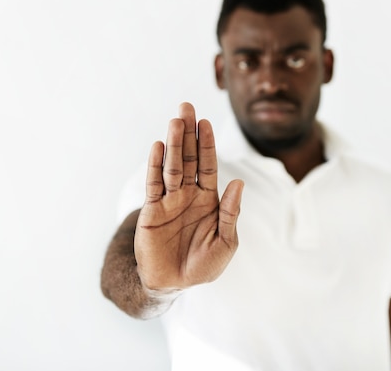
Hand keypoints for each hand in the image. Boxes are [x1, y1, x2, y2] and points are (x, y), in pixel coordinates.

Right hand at [134, 102, 243, 291]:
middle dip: (188, 134)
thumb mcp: (226, 242)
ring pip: (172, 166)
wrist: (173, 283)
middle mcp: (188, 195)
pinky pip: (154, 185)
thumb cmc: (202, 265)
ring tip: (175, 121)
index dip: (207, 144)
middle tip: (186, 107)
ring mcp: (169, 201)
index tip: (206, 122)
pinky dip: (155, 166)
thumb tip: (238, 182)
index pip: (208, 166)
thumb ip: (231, 213)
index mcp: (208, 199)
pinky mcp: (152, 211)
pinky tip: (157, 146)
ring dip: (173, 143)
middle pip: (188, 158)